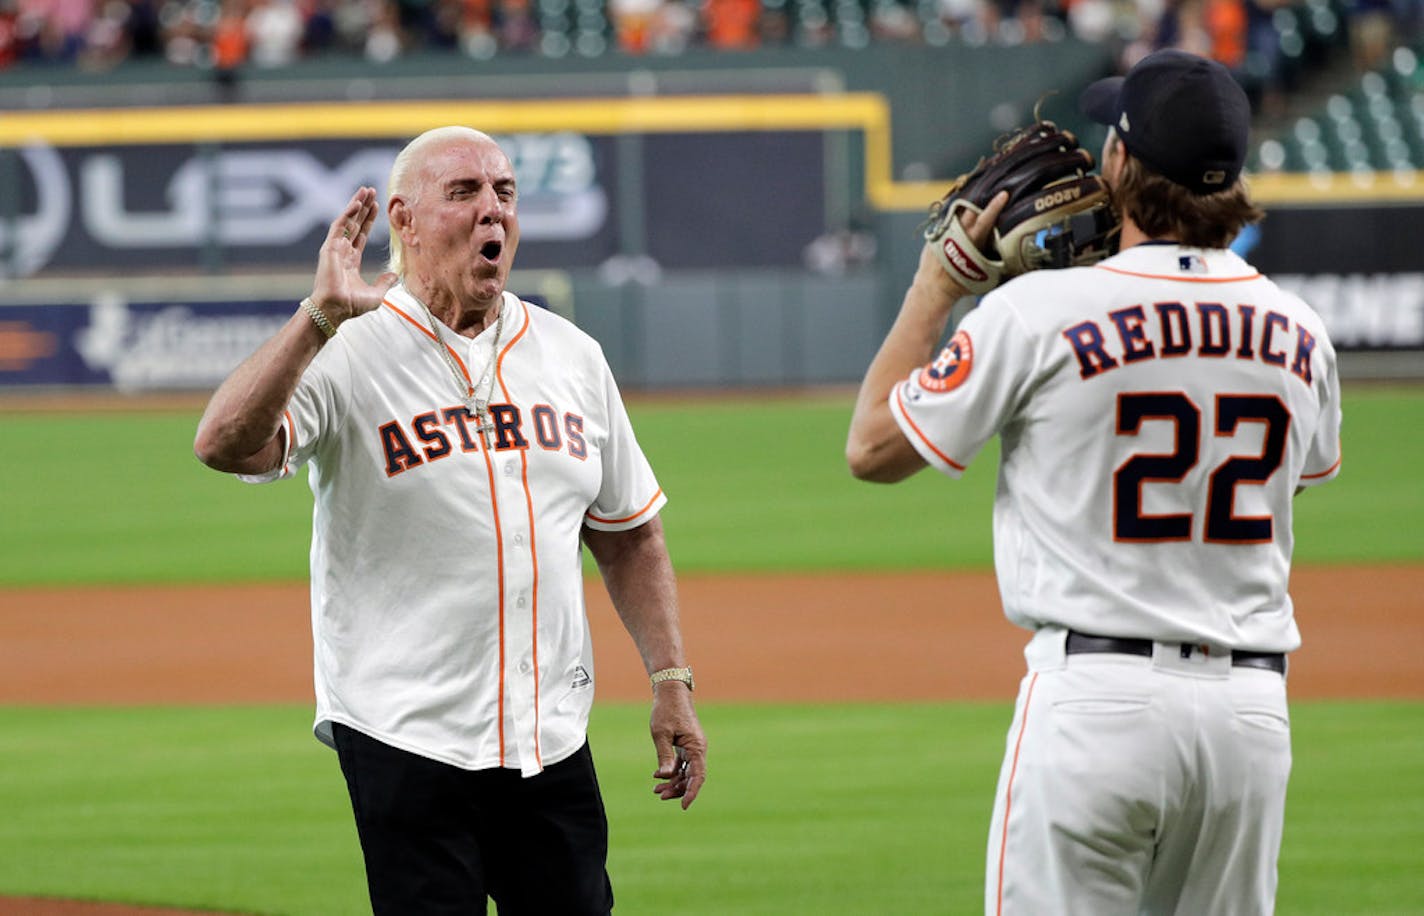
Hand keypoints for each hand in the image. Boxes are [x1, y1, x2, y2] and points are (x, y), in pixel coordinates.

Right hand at [310, 186, 397, 324]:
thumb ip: (385, 283)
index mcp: (351, 260)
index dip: (368, 220)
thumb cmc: (352, 305)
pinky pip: (340, 225)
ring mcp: (335, 248)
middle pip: (355, 223)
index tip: (376, 206)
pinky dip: (348, 213)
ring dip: (356, 204)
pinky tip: (357, 202)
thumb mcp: (376, 294)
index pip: (361, 234)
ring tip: (365, 190)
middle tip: (371, 191)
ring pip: (347, 220)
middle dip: (363, 207)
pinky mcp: (330, 246)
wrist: (335, 309)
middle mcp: (342, 251)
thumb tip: (395, 276)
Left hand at [650, 684, 705, 808]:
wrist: (671, 691)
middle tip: (660, 796)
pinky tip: (657, 776)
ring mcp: (692, 747)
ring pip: (686, 772)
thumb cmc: (666, 710)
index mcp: (696, 747)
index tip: (683, 806)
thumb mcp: (661, 733)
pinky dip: (671, 772)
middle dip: (677, 789)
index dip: (691, 792)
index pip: (698, 776)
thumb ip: (664, 755)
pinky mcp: (686, 745)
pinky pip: (682, 764)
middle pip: (692, 777)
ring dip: (673, 782)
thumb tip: (664, 776)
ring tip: (656, 790)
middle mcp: (697, 749)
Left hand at [918, 190, 1009, 299]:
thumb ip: (996, 263)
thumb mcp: (983, 276)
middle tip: (991, 186)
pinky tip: (962, 209)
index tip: (1003, 194)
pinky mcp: (935, 233)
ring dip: (968, 203)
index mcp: (970, 244)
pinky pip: (948, 217)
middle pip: (970, 209)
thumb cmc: (960, 285)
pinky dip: (957, 213)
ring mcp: (944, 232)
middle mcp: (956, 234)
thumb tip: (1015, 259)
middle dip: (980, 198)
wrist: (933, 288)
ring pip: (958, 211)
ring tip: (977, 194)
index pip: (985, 220)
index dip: (995, 206)